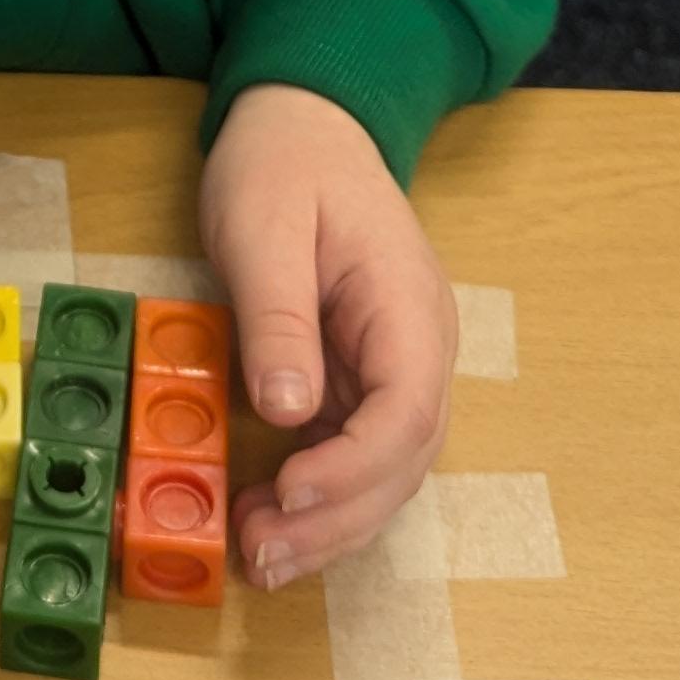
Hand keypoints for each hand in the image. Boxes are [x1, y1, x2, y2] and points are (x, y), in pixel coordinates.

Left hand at [199, 80, 455, 589]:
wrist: (303, 125)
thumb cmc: (284, 165)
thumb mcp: (265, 229)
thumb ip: (279, 318)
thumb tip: (289, 412)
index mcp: (408, 306)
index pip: (407, 409)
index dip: (353, 467)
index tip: (290, 490)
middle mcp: (418, 348)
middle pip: (402, 459)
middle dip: (338, 518)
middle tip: (264, 554)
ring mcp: (395, 367)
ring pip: (383, 470)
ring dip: (329, 521)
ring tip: (261, 553)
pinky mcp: (362, 379)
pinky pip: (353, 451)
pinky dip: (318, 494)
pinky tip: (269, 517)